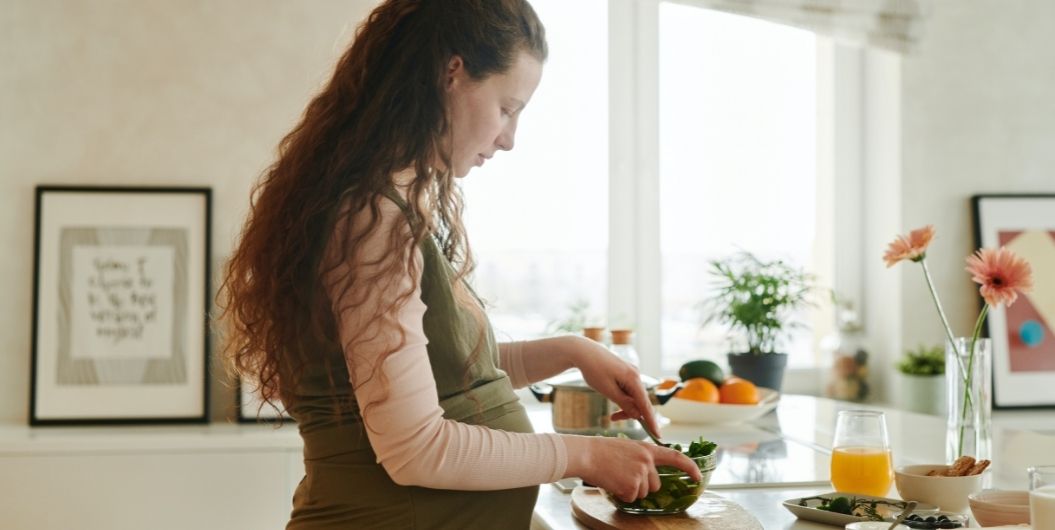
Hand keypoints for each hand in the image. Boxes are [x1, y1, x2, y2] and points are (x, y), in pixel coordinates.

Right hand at [561, 435, 701, 501]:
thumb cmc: (602, 450)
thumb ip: (642, 458)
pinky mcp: (631, 486)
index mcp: (647, 449)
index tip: (698, 476)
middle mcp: (647, 462)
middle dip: (642, 485)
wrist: (587, 454)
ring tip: (615, 476)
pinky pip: (631, 498)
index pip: (676, 458)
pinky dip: (621, 494)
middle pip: (655, 485)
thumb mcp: (628, 448)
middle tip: (623, 475)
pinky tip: (612, 482)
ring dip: (630, 490)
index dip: (690, 468)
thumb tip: (649, 476)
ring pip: (643, 493)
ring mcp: (640, 474)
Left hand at [569, 336, 661, 437]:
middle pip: (641, 401)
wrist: (583, 351)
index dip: (651, 421)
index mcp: (633, 379)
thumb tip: (638, 415)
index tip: (658, 436)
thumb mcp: (607, 390)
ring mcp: (632, 373)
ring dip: (626, 407)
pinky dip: (624, 399)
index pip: (645, 405)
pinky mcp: (626, 373)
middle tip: (614, 419)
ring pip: (635, 397)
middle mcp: (636, 375)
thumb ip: (624, 403)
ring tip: (612, 415)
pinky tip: (614, 401)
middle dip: (631, 413)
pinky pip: (630, 390)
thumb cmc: (594, 370)